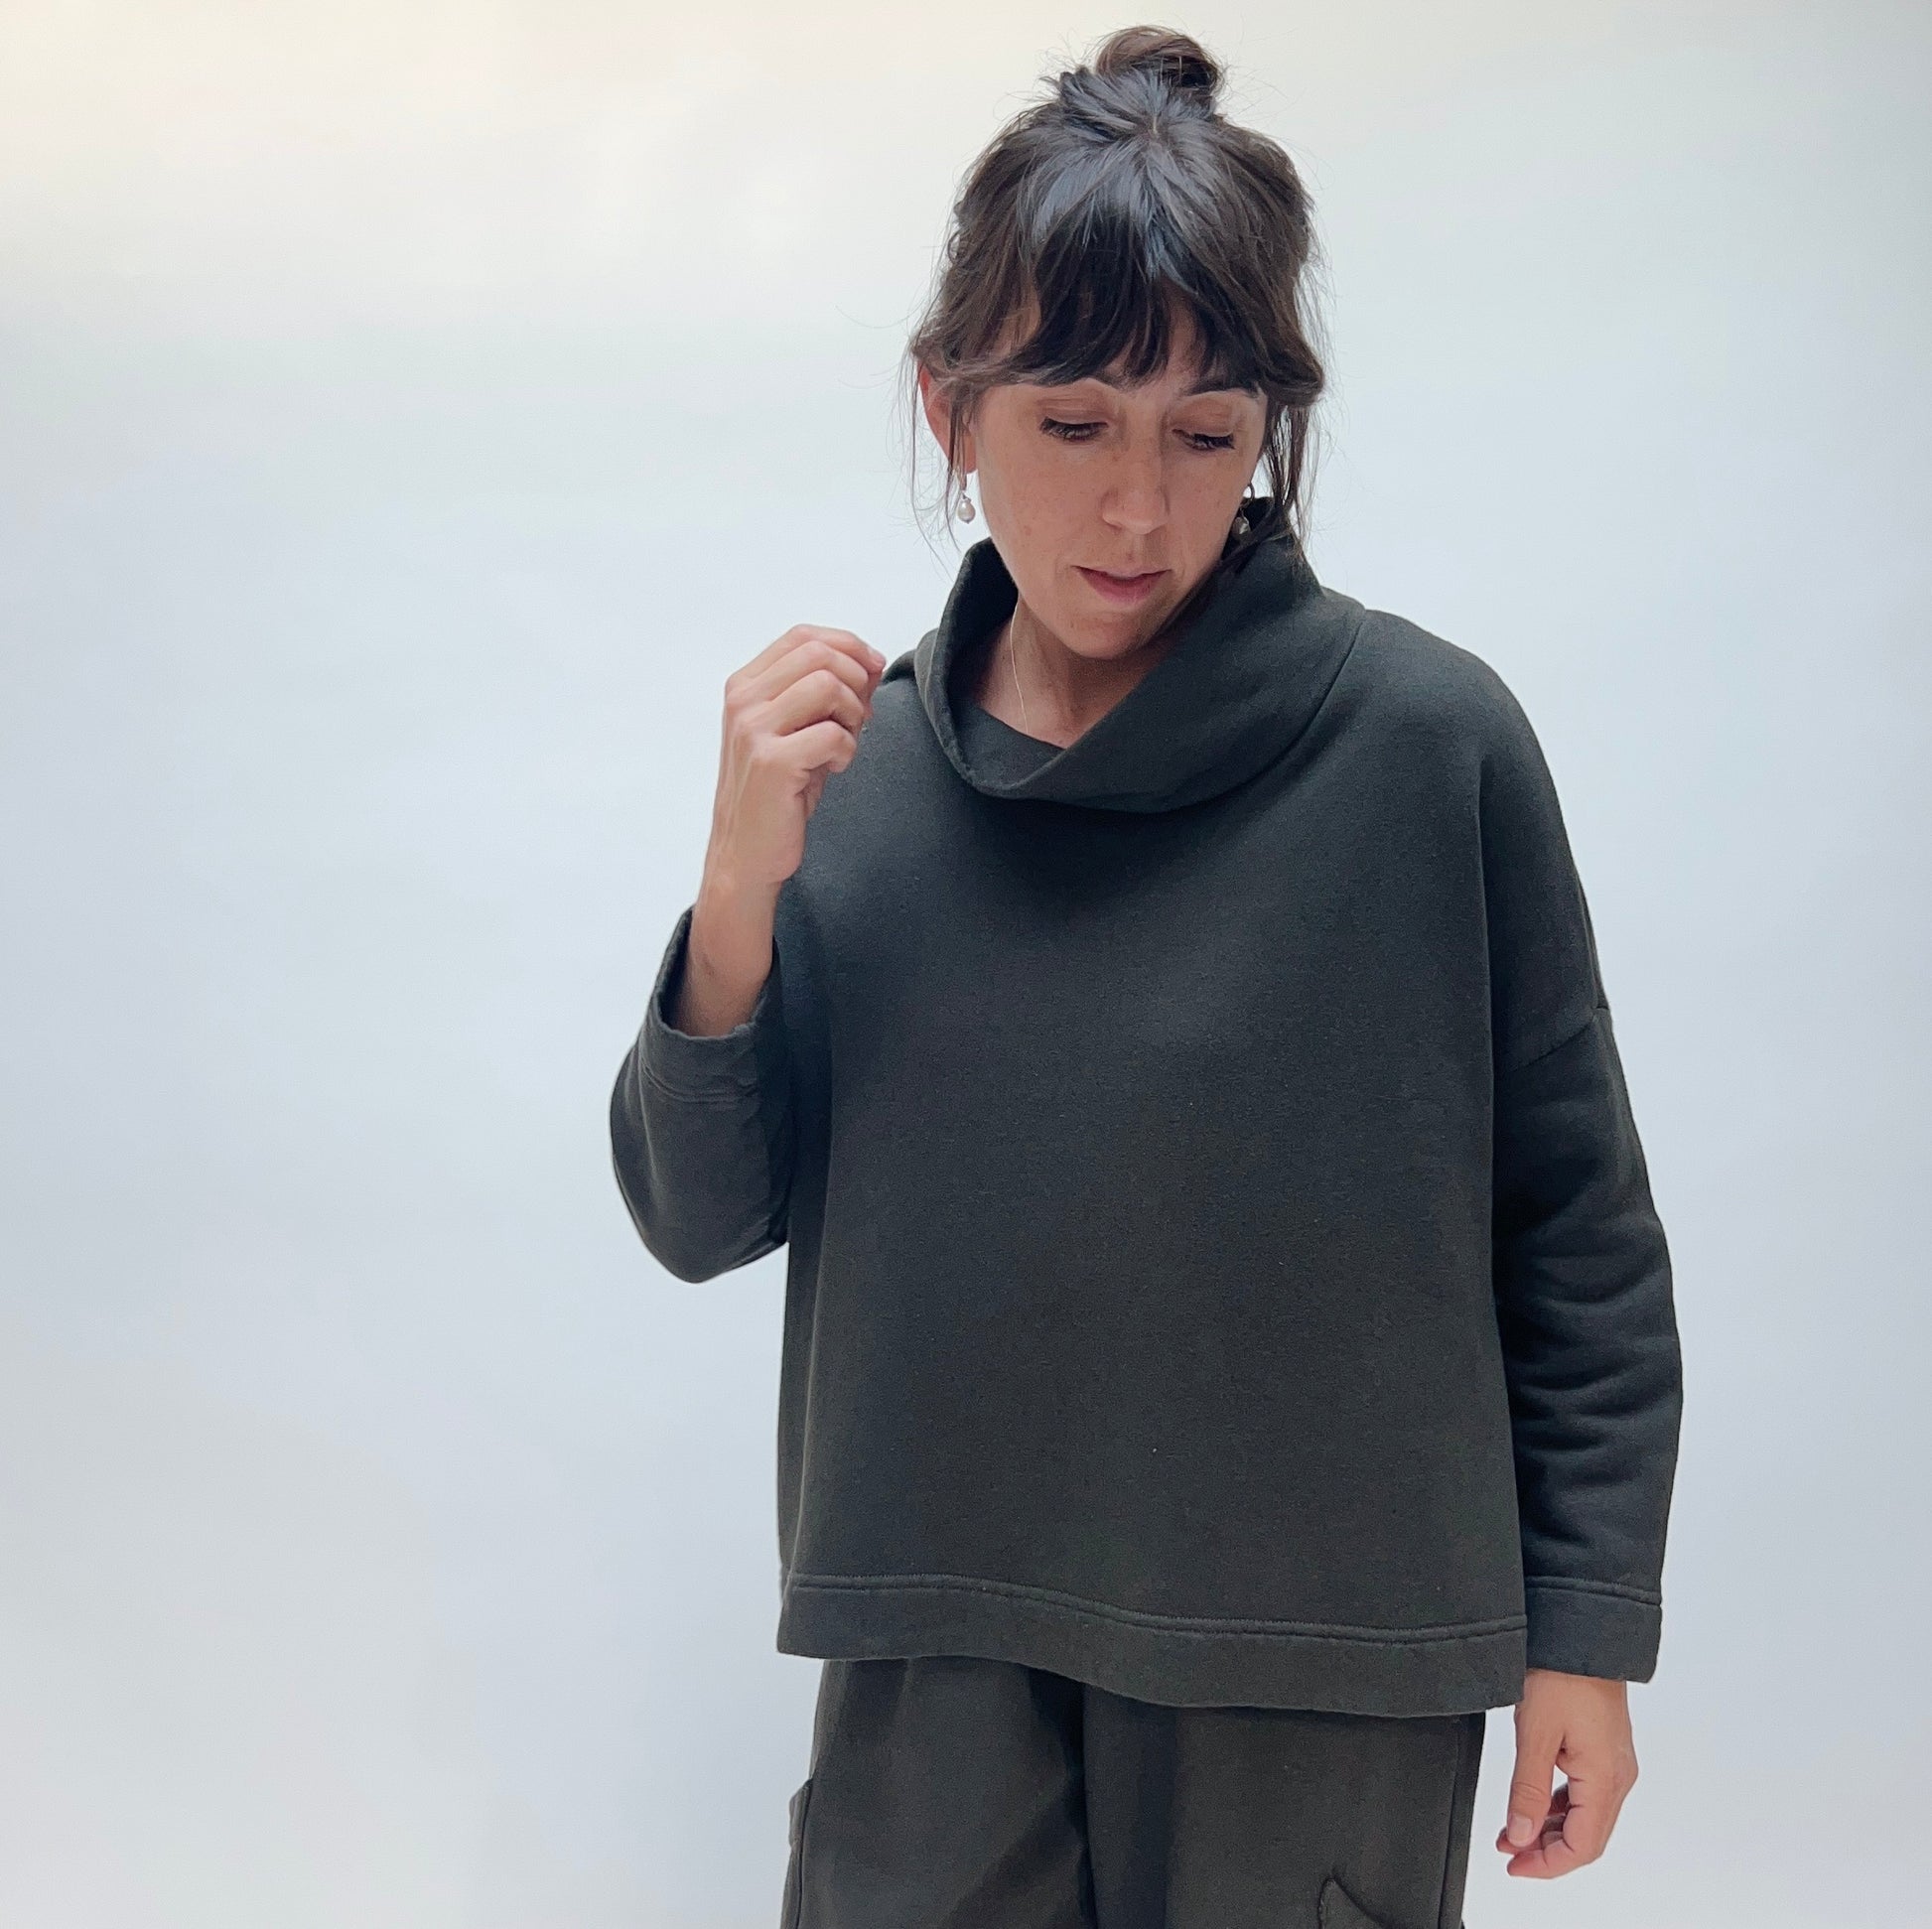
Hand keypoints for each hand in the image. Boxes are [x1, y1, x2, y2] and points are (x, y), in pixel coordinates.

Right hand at [707, 624, 883, 894]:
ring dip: (852, 713)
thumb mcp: (798, 733)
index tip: (872, 669)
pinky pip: (832, 733)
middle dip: (856, 680)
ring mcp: (754, 730)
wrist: (747, 854)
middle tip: (860, 717)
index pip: (802, 636)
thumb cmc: (776, 795)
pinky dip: (847, 750)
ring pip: (827, 685)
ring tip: (845, 743)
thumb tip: (869, 663)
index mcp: (745, 687)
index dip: (848, 644)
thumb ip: (827, 695)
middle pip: (818, 654)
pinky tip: (835, 768)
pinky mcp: (772, 762)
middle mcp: (743, 701)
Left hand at [1494, 1667, 1639, 1877]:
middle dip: (1547, 1851)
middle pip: (1587, 1837)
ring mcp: (1613, 1761)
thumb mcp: (1535, 1733)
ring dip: (1551, 1829)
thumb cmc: (1563, 1673)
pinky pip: (1584, 1792)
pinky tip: (1533, 1805)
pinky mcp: (1603, 1748)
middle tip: (1509, 1854)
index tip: (1515, 1866)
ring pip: (1586, 1816)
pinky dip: (1558, 1806)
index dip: (1548, 1865)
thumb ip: (1527, 1789)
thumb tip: (1521, 1836)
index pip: (1582, 1846)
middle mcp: (1618, 1775)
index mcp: (1606, 1778)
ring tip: (1513, 1831)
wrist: (1582, 1629)